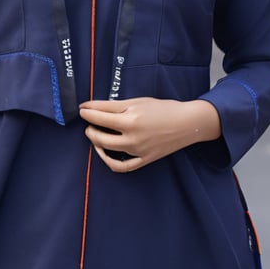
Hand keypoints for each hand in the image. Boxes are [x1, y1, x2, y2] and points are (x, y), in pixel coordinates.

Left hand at [79, 97, 204, 172]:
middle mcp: (133, 138)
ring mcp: (138, 151)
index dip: (87, 112)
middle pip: (100, 136)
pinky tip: (104, 152)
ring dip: (96, 141)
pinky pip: (122, 166)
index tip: (82, 108)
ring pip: (107, 150)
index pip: (100, 117)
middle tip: (89, 122)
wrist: (187, 123)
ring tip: (96, 133)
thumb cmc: (163, 109)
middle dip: (90, 128)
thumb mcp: (137, 102)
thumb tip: (89, 106)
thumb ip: (112, 105)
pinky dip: (109, 161)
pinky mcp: (143, 160)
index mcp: (131, 120)